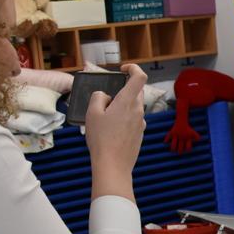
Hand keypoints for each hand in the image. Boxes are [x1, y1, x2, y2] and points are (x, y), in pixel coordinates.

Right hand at [86, 64, 146, 200]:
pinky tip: (110, 132)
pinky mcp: (140, 134)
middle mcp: (138, 110)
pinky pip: (132, 120)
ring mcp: (141, 123)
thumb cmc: (101, 139)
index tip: (123, 70)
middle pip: (135, 93)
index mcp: (128, 102)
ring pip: (133, 107)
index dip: (133, 68)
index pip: (140, 77)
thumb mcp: (92, 114)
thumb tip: (105, 96)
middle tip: (105, 102)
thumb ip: (98, 98)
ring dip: (121, 108)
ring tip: (104, 120)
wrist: (113, 165)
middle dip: (122, 92)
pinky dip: (123, 120)